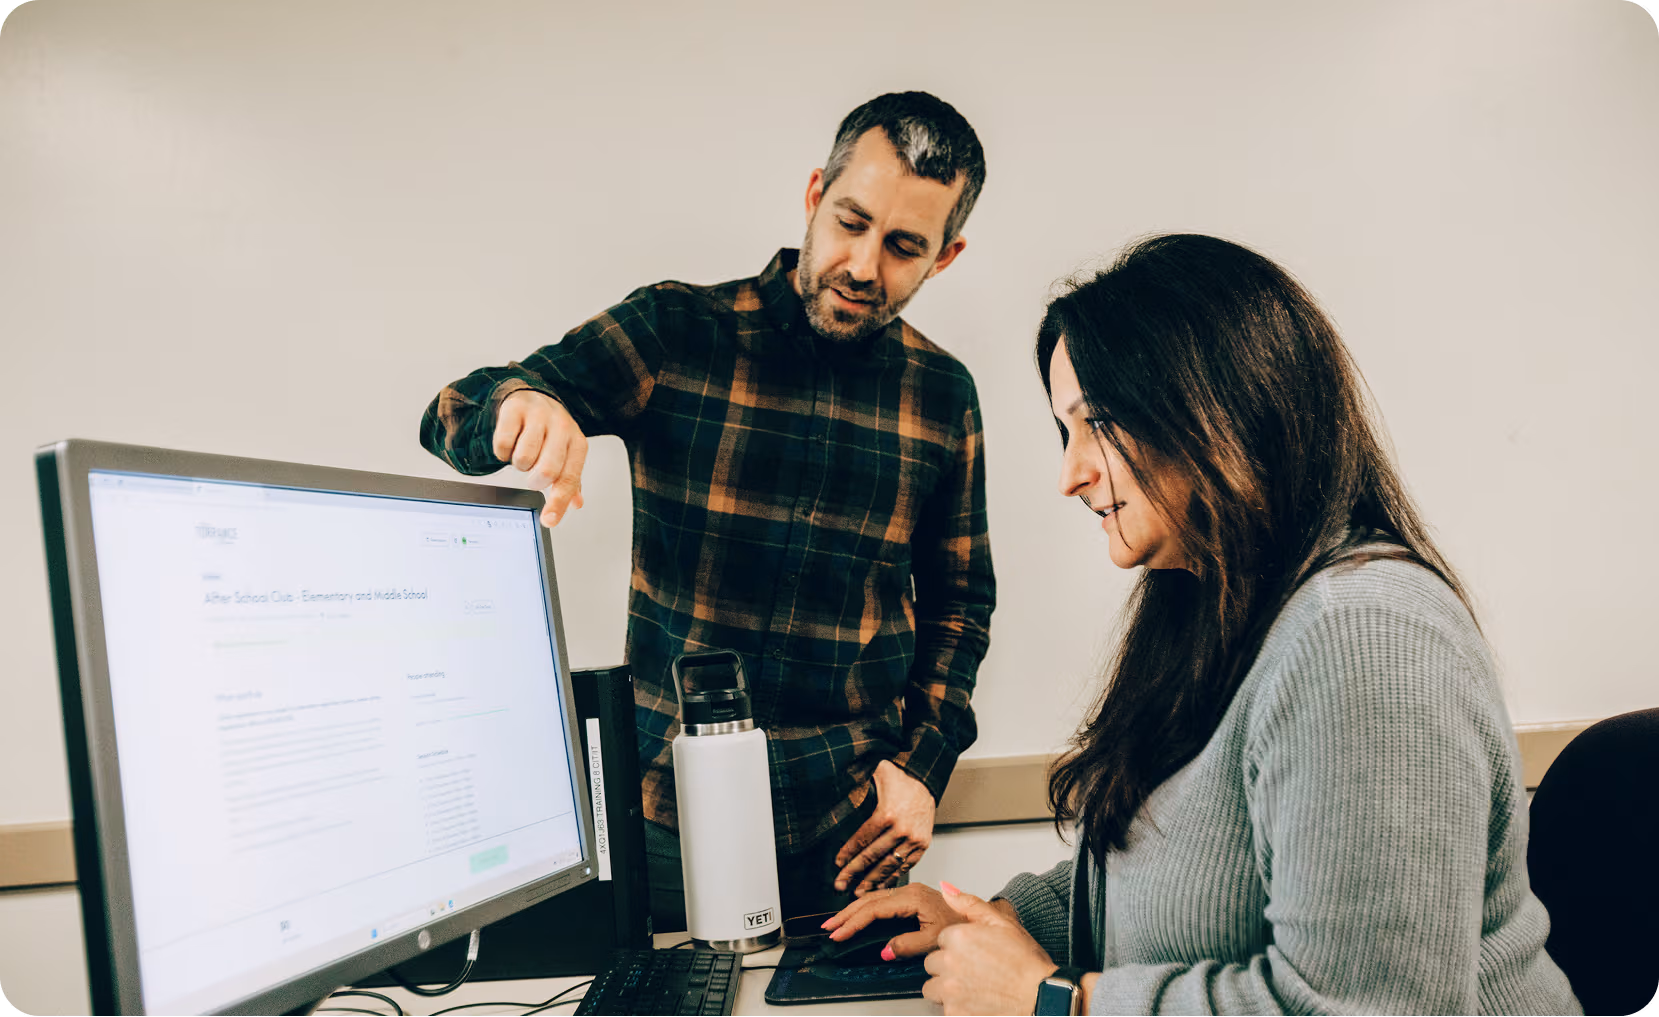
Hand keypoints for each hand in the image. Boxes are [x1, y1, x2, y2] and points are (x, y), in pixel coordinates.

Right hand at [492, 389, 587, 526]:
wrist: (532, 397)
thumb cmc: (551, 432)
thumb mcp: (566, 454)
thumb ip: (570, 480)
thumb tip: (575, 504)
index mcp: (577, 442)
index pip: (569, 479)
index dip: (558, 503)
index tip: (548, 521)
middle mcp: (561, 427)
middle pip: (547, 470)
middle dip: (536, 481)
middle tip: (533, 476)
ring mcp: (539, 416)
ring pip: (523, 458)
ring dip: (519, 464)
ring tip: (524, 454)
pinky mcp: (515, 410)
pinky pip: (503, 443)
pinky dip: (503, 451)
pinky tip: (511, 443)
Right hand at [819, 884, 966, 958]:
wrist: (980, 918)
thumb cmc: (962, 925)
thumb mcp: (935, 939)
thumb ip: (908, 944)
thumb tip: (886, 949)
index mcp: (913, 898)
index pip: (874, 909)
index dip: (853, 922)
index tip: (839, 933)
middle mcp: (909, 891)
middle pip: (869, 900)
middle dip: (846, 914)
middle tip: (828, 928)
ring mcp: (910, 893)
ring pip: (873, 899)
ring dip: (853, 911)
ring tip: (836, 922)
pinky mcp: (911, 898)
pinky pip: (881, 900)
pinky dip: (865, 908)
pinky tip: (857, 915)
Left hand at [834, 760, 934, 894]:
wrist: (927, 780)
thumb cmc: (900, 778)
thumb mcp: (876, 775)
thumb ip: (858, 785)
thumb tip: (838, 791)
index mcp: (887, 814)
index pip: (862, 839)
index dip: (848, 853)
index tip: (838, 864)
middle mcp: (901, 829)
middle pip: (872, 856)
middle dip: (854, 872)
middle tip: (840, 884)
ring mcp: (913, 839)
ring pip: (889, 865)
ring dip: (872, 880)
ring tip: (858, 891)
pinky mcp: (922, 845)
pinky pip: (906, 865)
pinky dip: (892, 876)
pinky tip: (881, 884)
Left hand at [923, 883, 1058, 1015]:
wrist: (1041, 996)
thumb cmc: (1026, 962)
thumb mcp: (1002, 922)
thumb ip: (969, 904)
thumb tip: (946, 889)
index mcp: (959, 937)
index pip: (941, 940)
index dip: (958, 947)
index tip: (974, 953)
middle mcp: (950, 962)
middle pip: (933, 964)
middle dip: (948, 967)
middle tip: (974, 971)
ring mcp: (950, 990)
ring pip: (933, 988)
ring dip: (947, 988)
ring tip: (973, 987)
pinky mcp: (954, 1013)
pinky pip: (944, 1009)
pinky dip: (957, 1007)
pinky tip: (976, 1001)